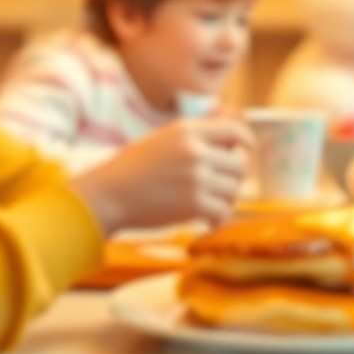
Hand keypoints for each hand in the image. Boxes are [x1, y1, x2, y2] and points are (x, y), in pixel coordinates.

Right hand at [71, 117, 253, 234]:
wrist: (107, 194)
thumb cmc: (133, 168)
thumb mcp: (164, 139)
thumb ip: (196, 136)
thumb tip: (233, 136)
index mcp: (187, 130)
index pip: (234, 131)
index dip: (246, 143)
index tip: (246, 152)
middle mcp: (195, 151)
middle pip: (239, 166)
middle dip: (233, 179)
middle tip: (220, 188)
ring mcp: (196, 178)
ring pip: (233, 191)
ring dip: (225, 200)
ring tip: (210, 205)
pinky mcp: (193, 205)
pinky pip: (223, 212)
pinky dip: (218, 220)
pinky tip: (208, 223)